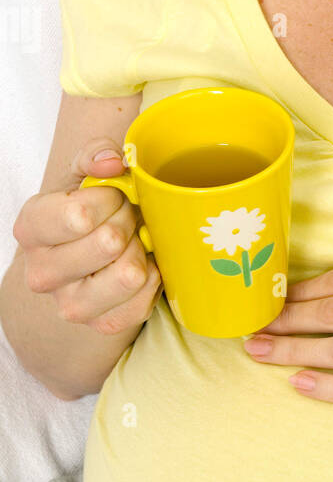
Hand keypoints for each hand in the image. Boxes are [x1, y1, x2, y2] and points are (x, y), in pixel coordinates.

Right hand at [13, 138, 161, 334]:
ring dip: (140, 252)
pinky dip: (152, 279)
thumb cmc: (86, 211)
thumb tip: (113, 162)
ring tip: (131, 244)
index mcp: (31, 228)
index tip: (109, 197)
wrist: (85, 260)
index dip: (108, 199)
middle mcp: (42, 273)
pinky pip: (145, 299)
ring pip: (129, 275)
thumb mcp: (82, 175)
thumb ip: (93, 156)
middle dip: (127, 223)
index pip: (80, 215)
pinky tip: (139, 266)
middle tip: (125, 220)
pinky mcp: (102, 325)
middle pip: (109, 243)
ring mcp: (71, 306)